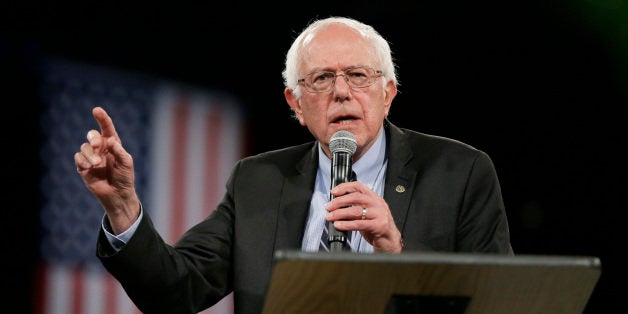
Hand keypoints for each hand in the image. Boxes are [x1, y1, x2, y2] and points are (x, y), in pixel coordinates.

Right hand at [74, 107, 139, 233]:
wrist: (117, 195)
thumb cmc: (125, 178)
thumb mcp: (127, 163)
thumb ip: (119, 151)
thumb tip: (110, 141)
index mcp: (113, 145)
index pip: (106, 129)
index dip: (102, 119)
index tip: (96, 110)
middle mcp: (101, 149)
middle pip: (92, 135)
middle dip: (93, 137)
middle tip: (98, 145)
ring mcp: (91, 158)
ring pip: (84, 147)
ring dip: (90, 154)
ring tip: (97, 164)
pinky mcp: (84, 167)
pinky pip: (78, 158)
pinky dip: (83, 161)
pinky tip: (90, 167)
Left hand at [325, 181, 402, 252]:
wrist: (391, 242)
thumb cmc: (377, 228)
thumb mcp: (368, 214)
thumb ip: (356, 207)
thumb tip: (337, 206)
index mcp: (375, 198)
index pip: (359, 186)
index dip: (344, 187)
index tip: (333, 192)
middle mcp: (378, 204)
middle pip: (355, 197)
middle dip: (339, 202)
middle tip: (329, 207)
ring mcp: (379, 215)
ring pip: (356, 210)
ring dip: (339, 213)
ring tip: (330, 217)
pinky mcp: (379, 226)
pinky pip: (359, 223)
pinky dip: (346, 224)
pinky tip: (339, 225)